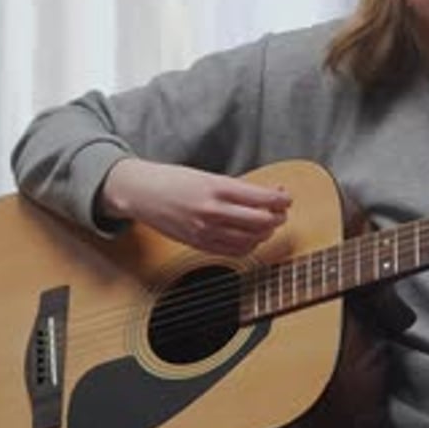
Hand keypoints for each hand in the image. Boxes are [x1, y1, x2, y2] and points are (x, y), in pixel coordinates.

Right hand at [101, 158, 291, 255]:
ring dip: (265, 233)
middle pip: (261, 221)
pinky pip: (233, 251)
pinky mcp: (199, 244)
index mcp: (217, 187)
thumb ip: (236, 188)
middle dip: (277, 217)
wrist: (141, 193)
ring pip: (250, 239)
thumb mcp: (207, 176)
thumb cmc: (173, 180)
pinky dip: (249, 246)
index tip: (287, 198)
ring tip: (268, 224)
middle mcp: (213, 211)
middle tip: (281, 212)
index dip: (281, 200)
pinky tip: (251, 238)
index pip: (262, 198)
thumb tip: (267, 195)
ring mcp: (206, 230)